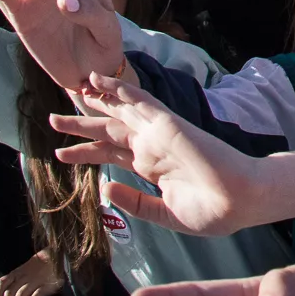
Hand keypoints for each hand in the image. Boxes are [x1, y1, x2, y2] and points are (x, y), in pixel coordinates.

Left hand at [0, 250, 64, 295]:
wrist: (58, 255)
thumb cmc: (40, 266)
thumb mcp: (26, 269)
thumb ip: (17, 280)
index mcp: (17, 272)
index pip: (2, 283)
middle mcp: (24, 277)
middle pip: (10, 293)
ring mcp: (37, 280)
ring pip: (21, 294)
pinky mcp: (49, 284)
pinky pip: (38, 293)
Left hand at [50, 73, 269, 236]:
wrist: (241, 201)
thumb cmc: (212, 211)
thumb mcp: (164, 214)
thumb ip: (135, 203)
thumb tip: (105, 190)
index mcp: (152, 167)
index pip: (112, 154)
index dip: (85, 152)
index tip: (60, 155)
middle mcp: (152, 147)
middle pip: (110, 131)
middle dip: (81, 125)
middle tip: (53, 121)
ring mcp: (160, 134)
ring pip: (121, 112)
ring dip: (97, 100)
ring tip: (72, 90)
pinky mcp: (169, 125)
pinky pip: (141, 102)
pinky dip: (120, 90)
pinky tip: (100, 81)